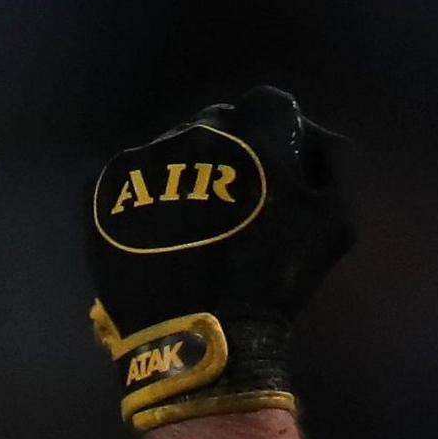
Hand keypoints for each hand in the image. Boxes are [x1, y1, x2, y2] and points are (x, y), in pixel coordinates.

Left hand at [86, 86, 353, 431]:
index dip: (283, 132)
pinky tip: (162, 231)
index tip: (282, 167)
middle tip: (240, 196)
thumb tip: (312, 137)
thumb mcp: (337, 223)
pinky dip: (150, 194)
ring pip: (174, 147)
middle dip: (235, 148)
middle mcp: (192, 131)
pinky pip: (133, 175)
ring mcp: (140, 157)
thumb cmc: (277, 279)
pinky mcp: (100, 187)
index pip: (272, 102)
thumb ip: (334, 163)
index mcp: (253, 133)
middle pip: (220, 120)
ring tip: (196, 222)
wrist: (198, 335)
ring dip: (191, 170)